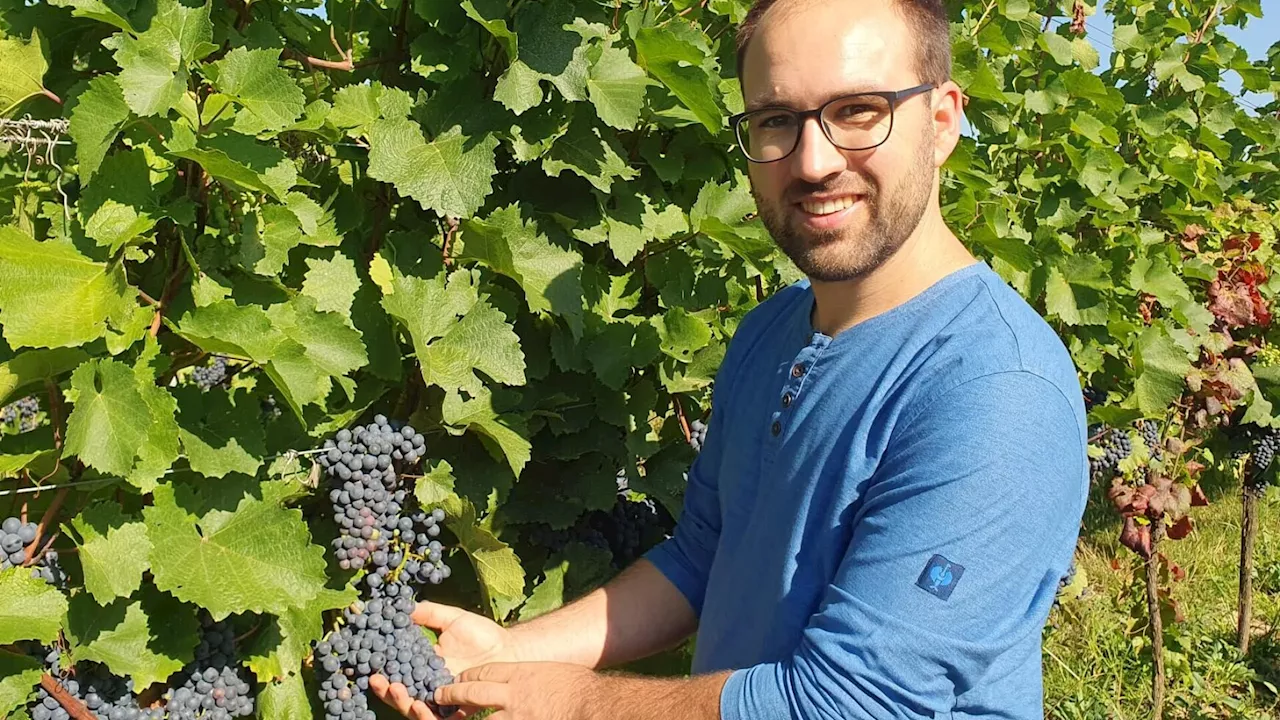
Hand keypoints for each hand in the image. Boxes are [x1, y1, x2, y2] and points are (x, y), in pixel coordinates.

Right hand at [370, 601, 523, 718]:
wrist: (511, 649)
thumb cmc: (483, 634)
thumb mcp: (453, 619)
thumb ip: (430, 613)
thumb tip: (403, 605)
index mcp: (423, 664)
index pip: (396, 671)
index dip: (382, 670)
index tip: (371, 664)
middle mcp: (428, 684)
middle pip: (400, 694)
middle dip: (386, 691)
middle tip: (378, 681)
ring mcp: (442, 699)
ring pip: (415, 708)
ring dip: (402, 702)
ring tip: (398, 690)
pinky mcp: (456, 709)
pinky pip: (438, 718)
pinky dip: (426, 714)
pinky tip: (421, 704)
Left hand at [433, 662, 599, 719]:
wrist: (593, 705)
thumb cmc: (580, 687)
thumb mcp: (552, 672)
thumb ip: (533, 676)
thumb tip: (522, 683)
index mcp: (521, 674)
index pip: (486, 672)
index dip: (470, 675)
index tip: (460, 677)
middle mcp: (513, 695)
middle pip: (474, 691)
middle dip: (454, 692)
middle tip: (440, 694)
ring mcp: (515, 716)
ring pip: (480, 718)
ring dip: (464, 716)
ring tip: (451, 715)